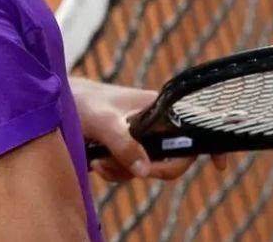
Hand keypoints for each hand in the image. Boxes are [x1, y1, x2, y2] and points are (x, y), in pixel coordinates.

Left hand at [70, 77, 227, 180]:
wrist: (53, 103)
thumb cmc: (80, 101)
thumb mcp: (101, 120)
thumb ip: (123, 142)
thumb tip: (144, 170)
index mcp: (159, 107)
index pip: (195, 124)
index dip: (211, 144)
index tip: (219, 165)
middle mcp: (154, 122)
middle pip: (175, 156)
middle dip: (156, 169)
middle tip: (138, 172)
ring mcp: (139, 137)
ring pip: (149, 167)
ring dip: (126, 172)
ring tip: (100, 162)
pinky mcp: (123, 149)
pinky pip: (130, 171)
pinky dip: (116, 172)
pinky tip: (96, 163)